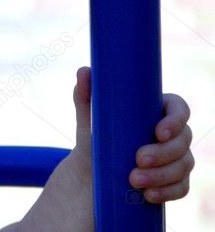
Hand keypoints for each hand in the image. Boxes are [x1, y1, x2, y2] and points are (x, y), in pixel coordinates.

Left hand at [66, 66, 194, 202]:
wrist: (91, 171)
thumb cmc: (96, 136)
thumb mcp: (90, 117)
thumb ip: (87, 95)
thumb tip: (84, 71)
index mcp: (157, 111)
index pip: (179, 109)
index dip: (175, 120)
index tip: (157, 132)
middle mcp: (173, 135)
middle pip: (183, 140)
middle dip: (163, 153)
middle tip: (138, 160)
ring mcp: (177, 159)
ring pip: (183, 166)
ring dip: (162, 175)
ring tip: (134, 180)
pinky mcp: (175, 182)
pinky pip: (181, 188)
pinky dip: (166, 192)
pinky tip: (149, 194)